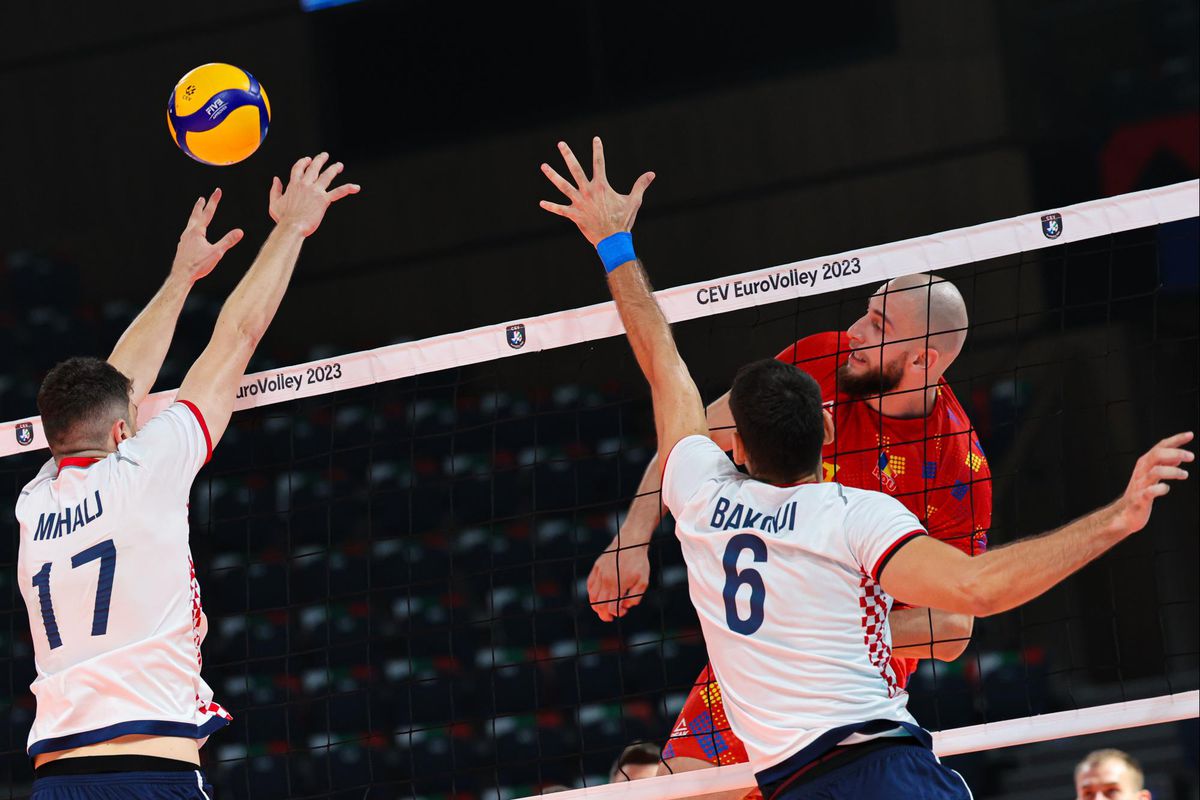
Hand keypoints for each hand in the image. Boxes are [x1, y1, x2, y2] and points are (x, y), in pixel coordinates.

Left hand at [171, 188, 242, 281]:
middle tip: (201, 198)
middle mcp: (188, 232)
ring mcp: (184, 240)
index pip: (208, 213)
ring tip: (196, 216)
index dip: (214, 201)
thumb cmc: (198, 265)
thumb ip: (228, 241)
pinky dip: (191, 230)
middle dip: (199, 206)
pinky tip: (192, 236)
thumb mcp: (217, 253)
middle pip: (195, 216)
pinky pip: (187, 234)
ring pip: (190, 224)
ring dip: (194, 218)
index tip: (217, 190)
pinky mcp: (182, 247)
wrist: (181, 276)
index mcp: (197, 231)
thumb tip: (240, 231)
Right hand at [269, 152, 359, 236]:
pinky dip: (348, 188)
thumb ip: (275, 189)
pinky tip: (356, 187)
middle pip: (314, 168)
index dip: (303, 162)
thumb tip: (276, 179)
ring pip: (327, 176)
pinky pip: (338, 192)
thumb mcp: (274, 202)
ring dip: (334, 169)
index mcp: (293, 185)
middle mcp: (305, 184)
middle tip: (325, 155)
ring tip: (339, 165)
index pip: (298, 168)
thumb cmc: (283, 218)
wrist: (292, 226)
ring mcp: (315, 191)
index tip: (307, 159)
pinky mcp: (324, 200)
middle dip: (320, 160)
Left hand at [539, 137, 654, 244]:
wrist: (613, 240)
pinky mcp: (574, 215)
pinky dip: (551, 207)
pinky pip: (560, 210)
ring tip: (544, 166)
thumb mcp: (634, 201)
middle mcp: (588, 191)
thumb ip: (640, 185)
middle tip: (561, 144)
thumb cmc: (623, 220)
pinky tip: (541, 203)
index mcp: (601, 186)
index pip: (599, 163)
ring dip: (552, 175)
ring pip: (563, 186)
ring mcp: (579, 202)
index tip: (595, 138)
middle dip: (568, 155)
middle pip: (575, 169)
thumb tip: (652, 174)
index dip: (598, 150)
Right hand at [586, 532, 650, 621]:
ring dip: (597, 606)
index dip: (616, 614)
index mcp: (618, 585)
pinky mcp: (596, 567)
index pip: (611, 607)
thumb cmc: (639, 562)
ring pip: (593, 596)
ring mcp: (599, 573)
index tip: (623, 612)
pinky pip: (590, 584)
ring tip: (603, 609)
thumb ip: (635, 597)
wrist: (631, 542)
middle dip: (604, 614)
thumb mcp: (643, 581)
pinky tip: (598, 597)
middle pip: (600, 604)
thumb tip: (625, 606)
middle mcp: (606, 580)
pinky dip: (592, 594)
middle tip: (609, 618)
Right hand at [1111, 431, 1192, 534]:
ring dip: (1172, 471)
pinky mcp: (1140, 499)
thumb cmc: (1140, 494)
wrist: (1124, 514)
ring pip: (1155, 472)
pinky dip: (1160, 489)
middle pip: (1156, 455)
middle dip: (1175, 453)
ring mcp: (1140, 484)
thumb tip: (1178, 457)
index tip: (1189, 435)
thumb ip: (1163, 465)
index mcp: (1144, 464)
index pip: (1160, 447)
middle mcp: (1141, 471)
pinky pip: (1150, 492)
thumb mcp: (1151, 476)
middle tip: (1191, 456)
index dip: (1175, 440)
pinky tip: (1166, 489)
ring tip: (1184, 474)